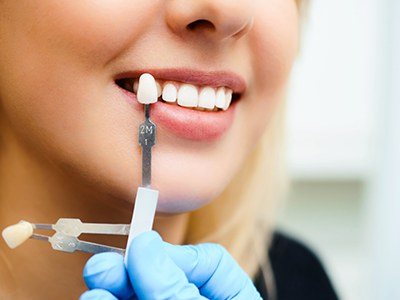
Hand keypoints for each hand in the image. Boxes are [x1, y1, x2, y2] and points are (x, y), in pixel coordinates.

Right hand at [80, 231, 261, 299]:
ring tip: (96, 280)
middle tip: (105, 265)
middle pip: (165, 277)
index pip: (209, 263)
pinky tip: (97, 298)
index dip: (175, 253)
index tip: (144, 250)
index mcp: (231, 299)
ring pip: (141, 294)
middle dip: (132, 268)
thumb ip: (174, 287)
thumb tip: (146, 245)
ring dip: (115, 286)